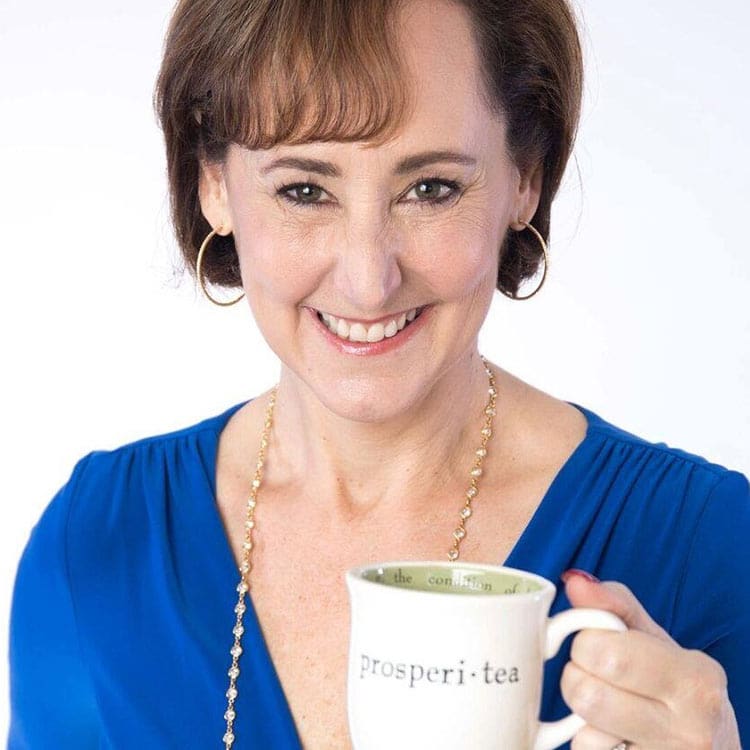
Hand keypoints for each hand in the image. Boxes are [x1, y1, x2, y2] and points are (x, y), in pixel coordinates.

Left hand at [559, 570, 740, 749]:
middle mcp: (691, 730)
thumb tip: (575, 581)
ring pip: (584, 737)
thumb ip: (615, 605)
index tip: (597, 647)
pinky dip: (590, 749)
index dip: (585, 645)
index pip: (604, 653)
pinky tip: (614, 742)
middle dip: (577, 679)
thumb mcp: (658, 642)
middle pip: (586, 694)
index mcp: (696, 680)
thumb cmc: (677, 689)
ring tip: (609, 714)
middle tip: (596, 678)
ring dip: (583, 722)